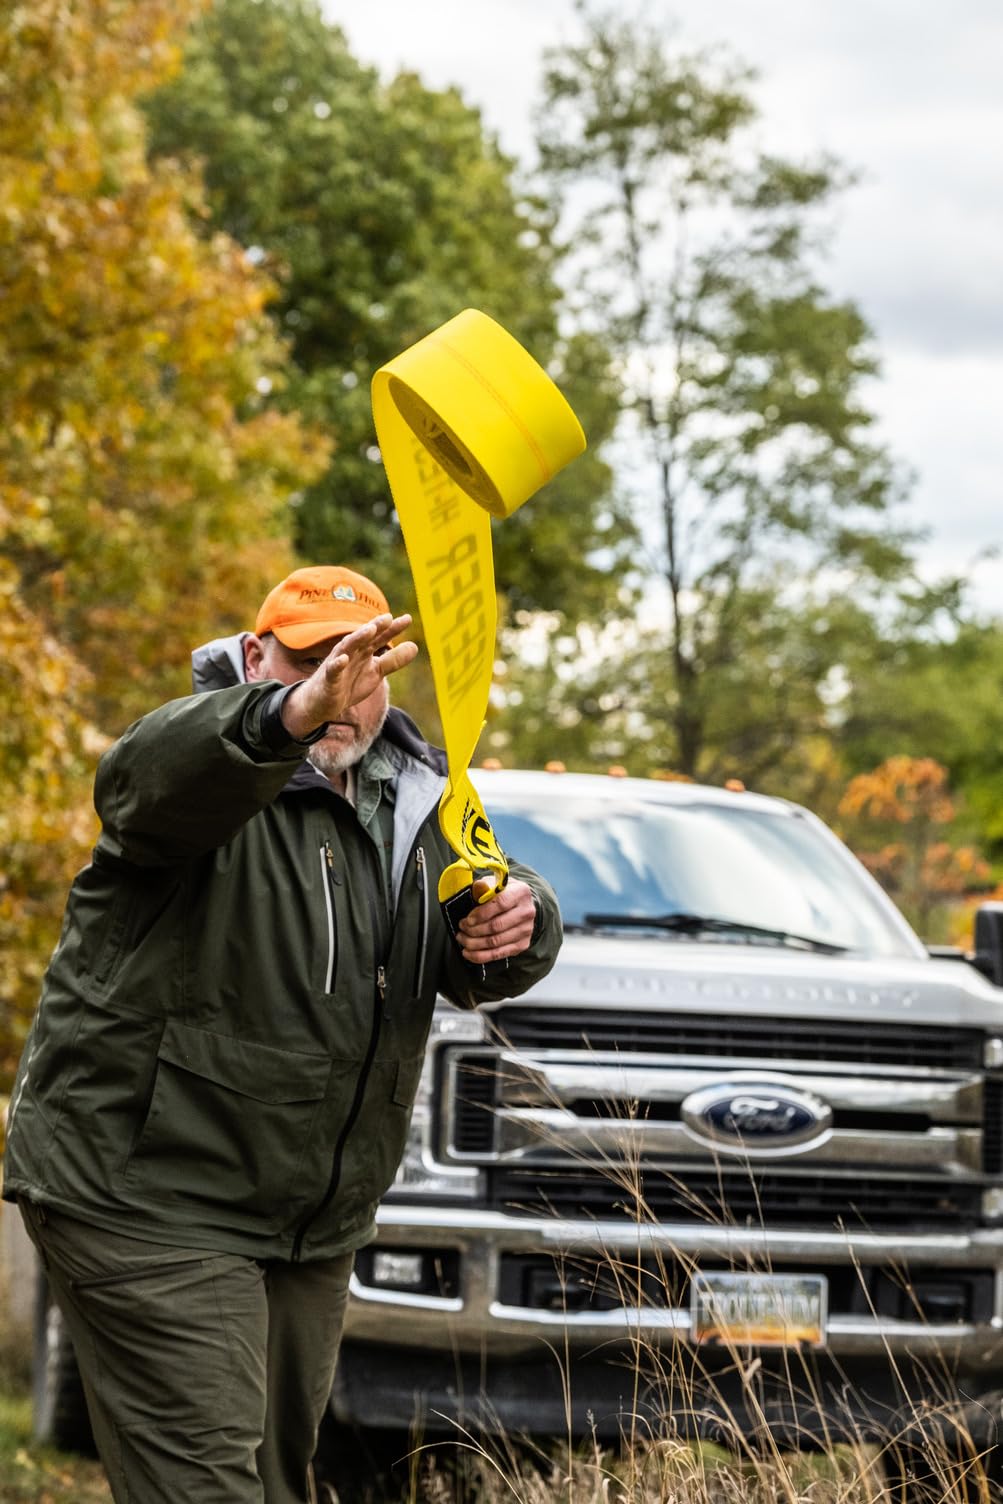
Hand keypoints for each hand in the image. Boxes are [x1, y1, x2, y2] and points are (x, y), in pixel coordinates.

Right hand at [281, 614, 417, 738]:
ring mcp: (338, 663)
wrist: (322, 703)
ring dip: (358, 638)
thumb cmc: (349, 683)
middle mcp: (351, 652)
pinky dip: (337, 664)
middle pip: (364, 637)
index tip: (408, 619)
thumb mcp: (375, 672)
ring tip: (370, 629)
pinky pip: (333, 669)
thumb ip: (393, 660)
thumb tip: (415, 646)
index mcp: (364, 650)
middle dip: (375, 627)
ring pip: (348, 647)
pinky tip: (343, 659)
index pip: (380, 637)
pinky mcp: (329, 679)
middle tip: (388, 617)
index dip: (393, 629)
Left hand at [457, 877, 537, 964]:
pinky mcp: (522, 945)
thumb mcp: (493, 884)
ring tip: (461, 939)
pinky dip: (480, 956)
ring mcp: (526, 930)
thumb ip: (484, 885)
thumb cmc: (502, 894)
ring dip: (474, 943)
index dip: (481, 914)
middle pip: (497, 926)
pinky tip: (468, 953)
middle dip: (474, 930)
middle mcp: (527, 912)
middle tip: (460, 928)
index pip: (500, 904)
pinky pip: (498, 954)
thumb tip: (479, 888)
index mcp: (521, 892)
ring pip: (496, 942)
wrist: (519, 905)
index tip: (467, 919)